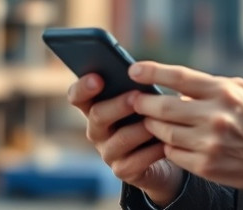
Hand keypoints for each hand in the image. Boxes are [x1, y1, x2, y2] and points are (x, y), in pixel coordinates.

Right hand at [67, 73, 184, 205]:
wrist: (164, 154)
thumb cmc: (149, 116)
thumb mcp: (141, 99)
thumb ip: (135, 87)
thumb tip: (140, 72)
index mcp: (95, 106)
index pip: (77, 96)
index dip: (83, 87)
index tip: (97, 78)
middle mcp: (97, 130)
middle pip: (97, 115)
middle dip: (117, 104)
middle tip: (136, 95)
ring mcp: (108, 152)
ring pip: (119, 139)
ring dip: (138, 128)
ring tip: (156, 119)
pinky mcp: (123, 170)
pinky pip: (135, 161)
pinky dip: (151, 151)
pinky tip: (165, 142)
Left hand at [128, 61, 242, 190]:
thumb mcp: (240, 90)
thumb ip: (208, 86)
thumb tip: (174, 88)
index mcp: (224, 92)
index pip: (180, 77)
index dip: (152, 72)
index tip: (133, 70)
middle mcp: (215, 116)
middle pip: (164, 108)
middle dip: (143, 103)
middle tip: (134, 101)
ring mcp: (210, 143)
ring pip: (164, 133)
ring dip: (153, 126)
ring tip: (152, 121)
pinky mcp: (206, 166)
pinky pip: (173, 154)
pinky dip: (168, 147)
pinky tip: (172, 141)